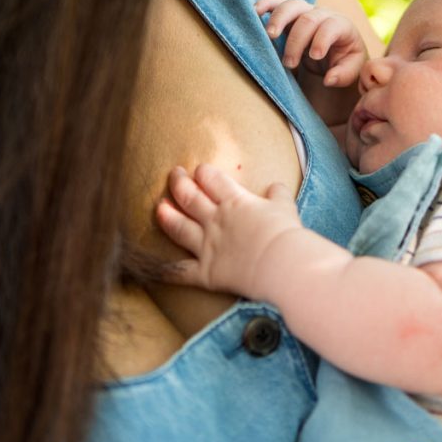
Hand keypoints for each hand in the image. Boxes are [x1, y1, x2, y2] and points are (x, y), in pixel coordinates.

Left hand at [156, 163, 301, 298]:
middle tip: (173, 174)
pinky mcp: (206, 273)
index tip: (199, 169)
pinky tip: (156, 269)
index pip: (212, 179)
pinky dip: (167, 271)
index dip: (203, 172)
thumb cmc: (285, 233)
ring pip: (179, 228)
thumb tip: (276, 186)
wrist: (281, 265)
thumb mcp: (285, 206)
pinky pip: (181, 272)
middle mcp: (215, 220)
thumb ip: (278, 195)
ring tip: (159, 207)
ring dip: (167, 216)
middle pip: (190, 197)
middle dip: (179, 183)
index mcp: (234, 201)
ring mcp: (207, 246)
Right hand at [255, 0, 366, 85]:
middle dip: (297, 41)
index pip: (331, 26)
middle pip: (308, 18)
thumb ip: (343, 74)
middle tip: (289, 63)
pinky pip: (276, 3)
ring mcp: (304, 11)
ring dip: (279, 19)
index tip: (314, 56)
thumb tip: (328, 79)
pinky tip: (255, 12)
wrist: (335, 52)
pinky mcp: (289, 13)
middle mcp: (322, 14)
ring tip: (270, 35)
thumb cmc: (344, 61)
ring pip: (291, 5)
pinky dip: (265, 4)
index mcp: (341, 25)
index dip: (321, 39)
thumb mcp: (352, 71)